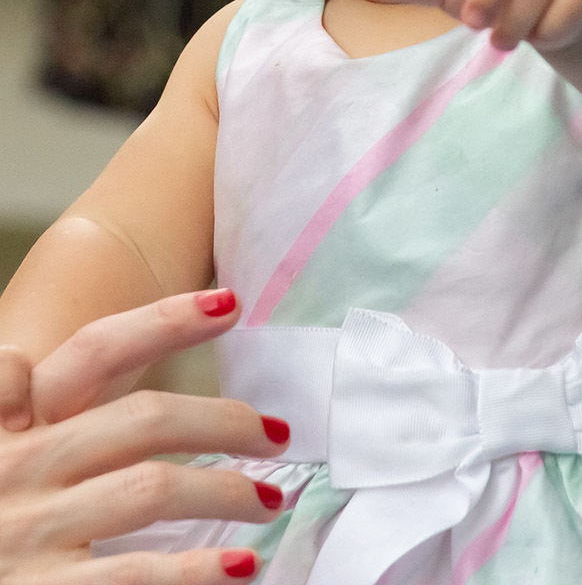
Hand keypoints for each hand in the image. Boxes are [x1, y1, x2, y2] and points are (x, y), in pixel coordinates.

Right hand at [0, 289, 289, 583]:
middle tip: (275, 433)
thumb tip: (22, 362)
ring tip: (268, 499)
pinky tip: (240, 566)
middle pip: (143, 419)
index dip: (165, 321)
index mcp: (10, 423)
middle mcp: (19, 467)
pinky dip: (195, 572)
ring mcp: (30, 533)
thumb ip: (8, 400)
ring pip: (151, 490)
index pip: (95, 351)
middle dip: (222, 421)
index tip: (229, 304)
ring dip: (224, 491)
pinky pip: (133, 577)